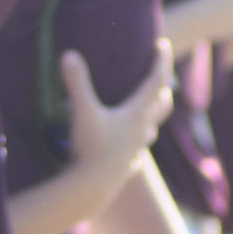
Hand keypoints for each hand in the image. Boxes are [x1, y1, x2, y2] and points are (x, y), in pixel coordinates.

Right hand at [63, 42, 172, 186]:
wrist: (92, 189)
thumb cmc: (90, 149)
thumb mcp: (82, 112)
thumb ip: (77, 83)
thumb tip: (69, 54)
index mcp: (136, 114)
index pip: (156, 82)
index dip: (161, 61)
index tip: (162, 44)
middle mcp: (141, 131)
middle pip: (161, 106)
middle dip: (163, 89)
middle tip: (161, 77)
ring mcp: (135, 151)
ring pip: (150, 131)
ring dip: (151, 118)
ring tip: (145, 113)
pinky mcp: (126, 168)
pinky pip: (136, 156)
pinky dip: (134, 148)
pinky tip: (131, 154)